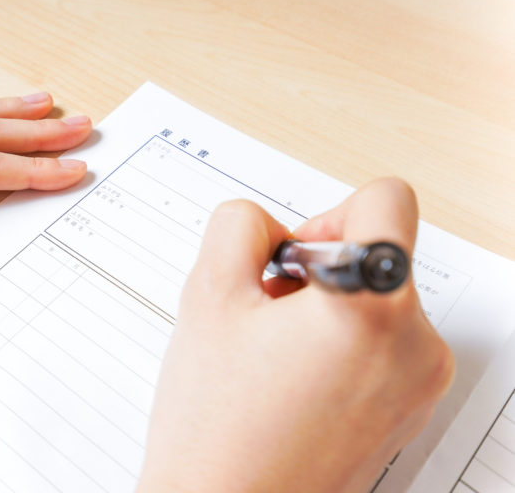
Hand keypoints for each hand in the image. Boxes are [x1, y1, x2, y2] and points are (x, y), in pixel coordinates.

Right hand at [138, 178, 453, 492]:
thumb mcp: (208, 294)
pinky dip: (338, 345)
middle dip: (316, 272)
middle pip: (378, 255)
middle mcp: (416, 346)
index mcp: (373, 307)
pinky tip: (291, 380)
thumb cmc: (217, 428)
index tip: (295, 257)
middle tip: (267, 316)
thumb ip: (239, 226)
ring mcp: (418, 385)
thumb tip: (269, 226)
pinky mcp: (408, 410)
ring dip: (323, 310)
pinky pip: (382, 345)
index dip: (328, 214)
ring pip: (376, 301)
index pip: (387, 200)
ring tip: (274, 355)